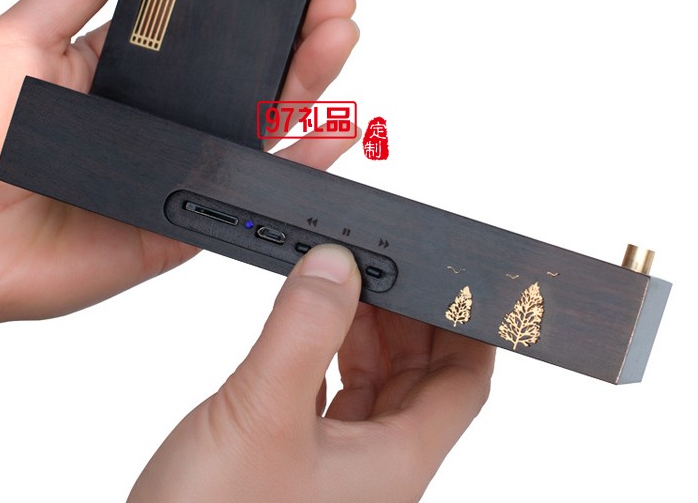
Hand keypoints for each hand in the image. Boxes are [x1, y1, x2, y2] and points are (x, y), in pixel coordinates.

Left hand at [0, 0, 358, 334]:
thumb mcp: (22, 37)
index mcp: (129, 58)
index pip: (203, 0)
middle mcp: (166, 104)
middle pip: (248, 55)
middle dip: (295, 16)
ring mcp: (186, 155)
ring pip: (264, 109)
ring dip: (311, 71)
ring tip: (339, 31)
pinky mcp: (195, 210)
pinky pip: (261, 179)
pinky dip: (307, 154)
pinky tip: (340, 122)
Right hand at [128, 244, 494, 502]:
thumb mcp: (264, 413)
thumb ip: (303, 331)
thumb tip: (336, 266)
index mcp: (395, 461)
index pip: (464, 383)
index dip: (469, 327)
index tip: (457, 279)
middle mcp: (376, 467)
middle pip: (421, 379)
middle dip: (409, 317)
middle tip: (384, 265)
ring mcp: (337, 468)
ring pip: (376, 387)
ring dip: (367, 332)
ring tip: (346, 285)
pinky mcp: (298, 464)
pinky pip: (333, 398)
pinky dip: (328, 356)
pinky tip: (308, 332)